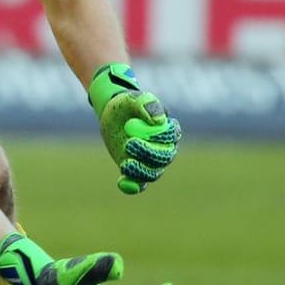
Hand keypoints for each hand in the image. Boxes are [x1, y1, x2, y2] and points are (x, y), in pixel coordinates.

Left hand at [88, 63, 180, 194]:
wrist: (112, 116)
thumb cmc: (126, 105)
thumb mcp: (133, 99)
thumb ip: (147, 105)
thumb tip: (159, 121)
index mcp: (169, 129)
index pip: (172, 137)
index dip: (159, 137)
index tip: (144, 131)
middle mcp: (164, 148)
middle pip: (163, 157)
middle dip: (148, 153)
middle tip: (128, 144)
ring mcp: (151, 162)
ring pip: (153, 173)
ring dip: (140, 170)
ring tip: (124, 163)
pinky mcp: (138, 170)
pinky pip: (140, 183)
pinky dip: (133, 186)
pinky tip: (122, 182)